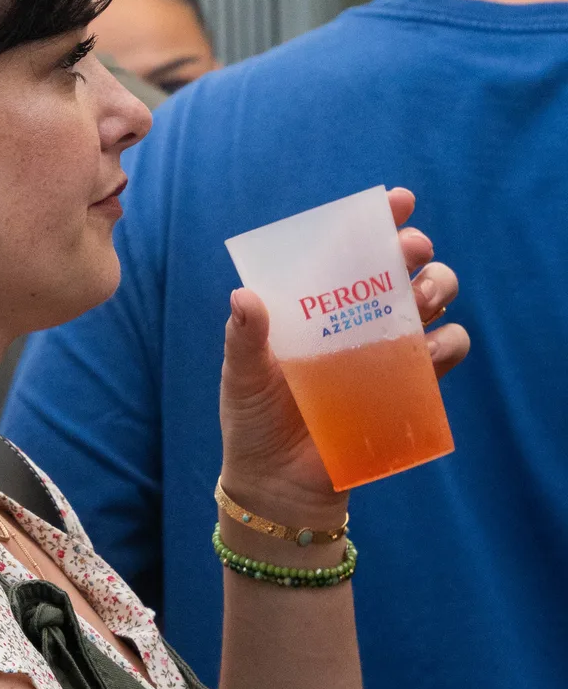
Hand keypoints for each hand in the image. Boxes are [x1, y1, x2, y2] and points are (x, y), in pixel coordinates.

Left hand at [218, 188, 468, 530]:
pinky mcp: (407, 386)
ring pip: (432, 300)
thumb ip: (244, 338)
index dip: (379, 219)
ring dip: (437, 287)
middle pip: (401, 266)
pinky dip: (447, 343)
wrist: (278, 486)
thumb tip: (245, 297)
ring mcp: (385, 350)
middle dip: (414, 249)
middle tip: (410, 251)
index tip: (398, 202)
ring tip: (421, 298)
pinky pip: (444, 353)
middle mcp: (356, 317)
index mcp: (317, 302)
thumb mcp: (242, 376)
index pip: (350, 249)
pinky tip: (432, 347)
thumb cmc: (254, 421)